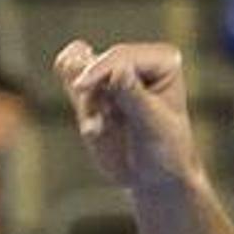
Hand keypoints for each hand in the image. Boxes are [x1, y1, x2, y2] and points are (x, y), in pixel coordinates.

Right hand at [57, 39, 200, 193]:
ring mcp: (115, 73)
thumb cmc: (164, 150)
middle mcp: (139, 61)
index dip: (99, 70)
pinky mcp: (94, 87)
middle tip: (97, 128)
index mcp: (162, 61)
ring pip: (80, 72)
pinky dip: (70, 91)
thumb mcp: (151, 126)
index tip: (79, 88)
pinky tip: (80, 110)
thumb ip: (133, 96)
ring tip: (98, 130)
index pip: (121, 57)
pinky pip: (69, 73)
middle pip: (99, 65)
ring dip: (84, 104)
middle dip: (92, 95)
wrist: (153, 176)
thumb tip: (119, 68)